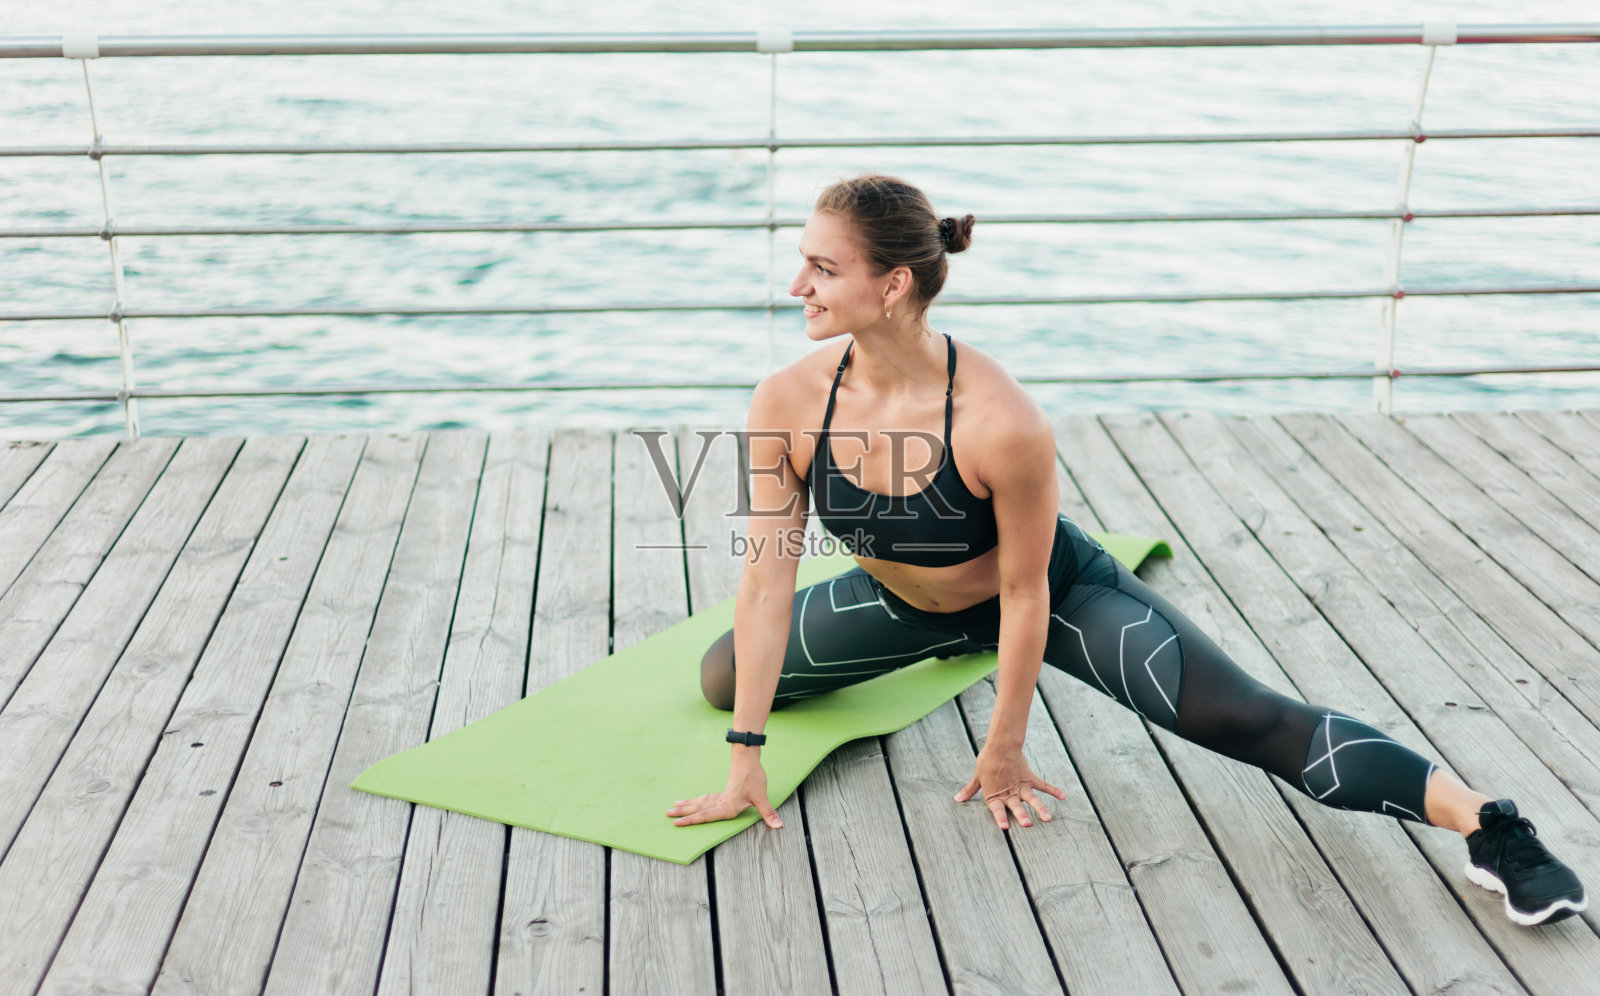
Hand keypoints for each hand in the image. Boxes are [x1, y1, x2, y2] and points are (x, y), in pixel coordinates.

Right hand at [667, 753, 782, 828]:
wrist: (748, 758)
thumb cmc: (754, 777)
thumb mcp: (762, 797)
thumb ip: (768, 813)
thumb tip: (779, 826)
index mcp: (727, 806)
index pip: (705, 815)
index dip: (691, 820)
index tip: (677, 823)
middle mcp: (721, 802)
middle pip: (698, 808)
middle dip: (683, 812)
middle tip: (667, 814)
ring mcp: (721, 796)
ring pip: (700, 802)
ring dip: (687, 805)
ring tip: (673, 807)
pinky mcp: (724, 791)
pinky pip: (707, 799)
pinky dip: (698, 802)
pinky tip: (694, 802)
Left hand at [953, 744, 1065, 829]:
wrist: (1000, 744)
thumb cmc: (987, 761)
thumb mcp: (977, 777)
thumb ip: (970, 790)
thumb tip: (957, 799)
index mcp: (995, 794)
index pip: (997, 809)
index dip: (1000, 818)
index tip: (1004, 827)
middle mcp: (1009, 792)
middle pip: (1016, 806)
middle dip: (1021, 816)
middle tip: (1027, 825)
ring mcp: (1020, 785)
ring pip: (1031, 798)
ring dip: (1039, 808)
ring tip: (1047, 818)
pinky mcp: (1029, 777)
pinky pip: (1042, 785)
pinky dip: (1053, 790)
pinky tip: (1063, 796)